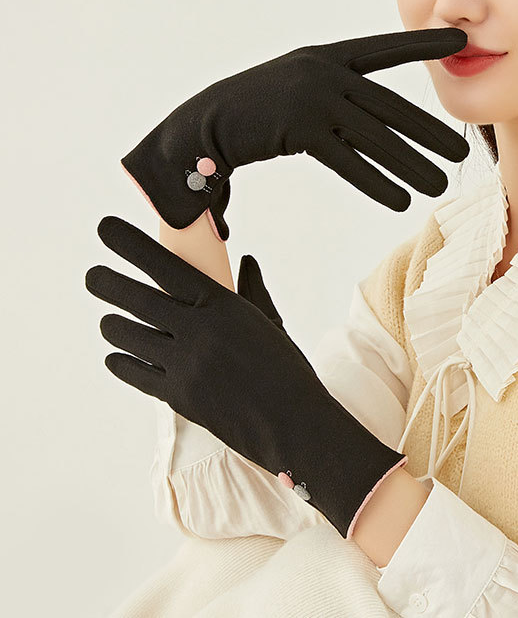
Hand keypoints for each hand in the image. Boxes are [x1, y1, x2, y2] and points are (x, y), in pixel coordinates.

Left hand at [85, 215, 407, 538]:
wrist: (291, 422)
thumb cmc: (286, 369)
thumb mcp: (270, 323)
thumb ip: (252, 290)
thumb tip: (246, 261)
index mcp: (221, 305)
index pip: (165, 266)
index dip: (131, 244)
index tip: (105, 228)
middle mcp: (198, 331)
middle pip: (136, 299)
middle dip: (106, 283)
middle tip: (92, 276)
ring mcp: (185, 365)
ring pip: (128, 336)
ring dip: (113, 325)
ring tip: (110, 321)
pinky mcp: (178, 397)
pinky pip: (135, 374)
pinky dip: (121, 362)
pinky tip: (116, 356)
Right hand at [121, 27, 469, 239]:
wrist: (205, 121)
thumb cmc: (258, 107)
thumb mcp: (300, 85)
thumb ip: (338, 93)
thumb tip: (377, 118)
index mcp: (329, 55)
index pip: (386, 50)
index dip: (423, 43)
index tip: (460, 39)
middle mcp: (325, 72)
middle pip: (391, 107)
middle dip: (431, 132)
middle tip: (464, 152)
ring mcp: (313, 98)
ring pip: (376, 137)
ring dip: (411, 164)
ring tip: (440, 185)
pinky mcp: (299, 128)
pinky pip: (347, 160)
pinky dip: (376, 182)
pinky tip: (400, 199)